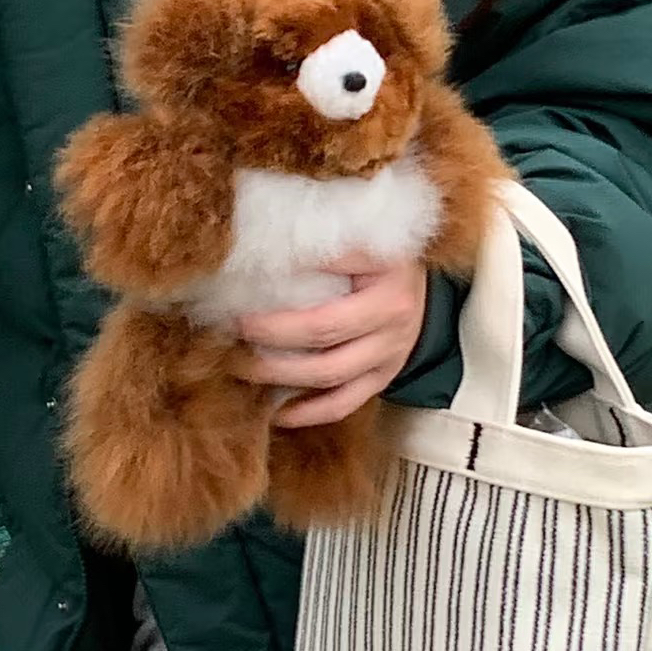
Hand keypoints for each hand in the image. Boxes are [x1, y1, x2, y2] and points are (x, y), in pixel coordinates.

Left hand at [238, 255, 427, 428]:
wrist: (419, 293)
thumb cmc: (378, 261)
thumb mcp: (361, 237)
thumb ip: (322, 243)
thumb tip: (261, 246)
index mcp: (385, 268)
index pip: (330, 267)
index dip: (283, 272)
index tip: (242, 275)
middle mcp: (393, 312)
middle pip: (322, 329)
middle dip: (270, 332)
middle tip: (232, 328)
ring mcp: (390, 351)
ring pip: (329, 372)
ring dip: (279, 374)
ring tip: (241, 366)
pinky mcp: (384, 378)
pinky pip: (344, 403)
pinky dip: (308, 412)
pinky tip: (276, 412)